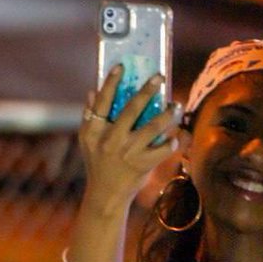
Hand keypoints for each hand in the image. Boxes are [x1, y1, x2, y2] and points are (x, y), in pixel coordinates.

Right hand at [78, 65, 180, 215]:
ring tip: (176, 105)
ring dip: (167, 114)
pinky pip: (163, 149)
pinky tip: (176, 136)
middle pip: (131, 109)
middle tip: (159, 77)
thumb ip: (89, 116)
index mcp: (94, 130)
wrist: (105, 194)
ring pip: (153, 127)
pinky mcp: (143, 164)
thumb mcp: (86, 140)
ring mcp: (128, 152)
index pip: (102, 101)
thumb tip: (93, 91)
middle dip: (147, 91)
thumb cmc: (96, 163)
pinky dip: (172, 141)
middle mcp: (110, 139)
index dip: (111, 82)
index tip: (121, 66)